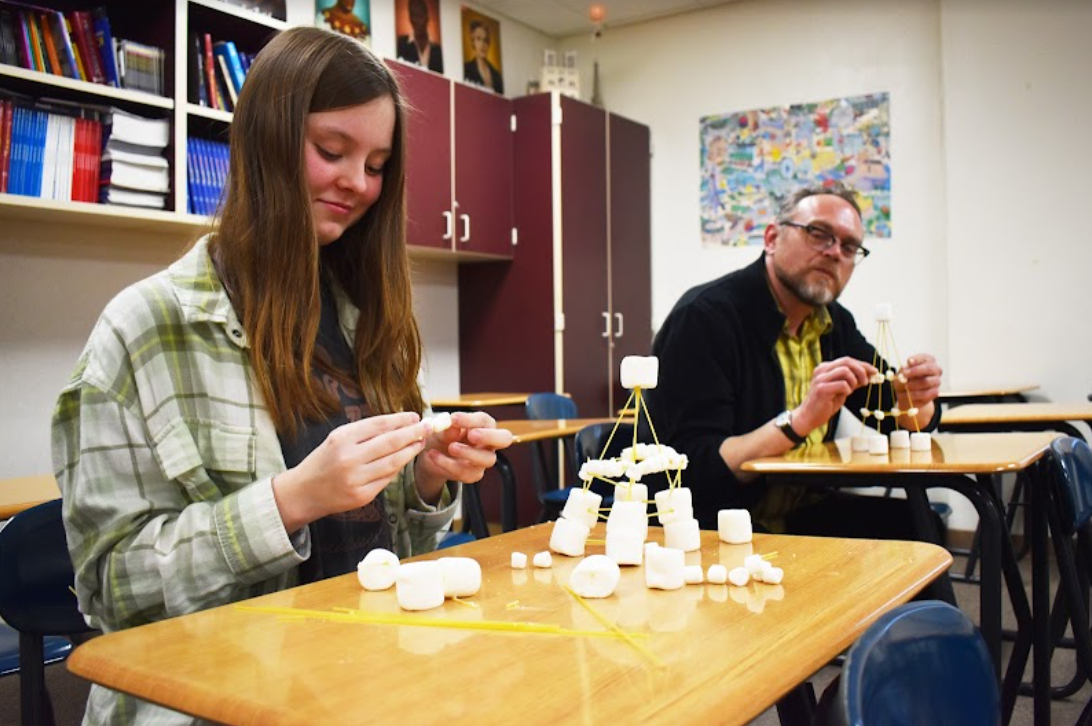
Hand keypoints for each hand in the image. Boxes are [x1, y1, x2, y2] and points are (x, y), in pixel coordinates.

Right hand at [273, 412, 428, 533]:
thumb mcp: (337, 439)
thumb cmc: (323, 461)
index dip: (400, 420)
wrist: (303, 492)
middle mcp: (349, 458)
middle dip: (413, 433)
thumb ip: (364, 432)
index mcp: (342, 438)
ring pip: (393, 462)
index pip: (379, 425)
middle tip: (428, 427)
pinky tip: (405, 460)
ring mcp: (356, 479)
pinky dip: (398, 468)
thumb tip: (399, 424)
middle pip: (390, 442)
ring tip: (421, 442)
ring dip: (411, 451)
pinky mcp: (362, 496)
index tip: (415, 416)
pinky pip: (387, 479)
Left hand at [416, 412, 514, 498]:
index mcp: (484, 425)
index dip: (471, 420)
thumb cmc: (442, 435)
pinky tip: (434, 456)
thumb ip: (447, 427)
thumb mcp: (441, 428)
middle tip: (472, 435)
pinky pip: (466, 472)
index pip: (485, 421)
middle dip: (489, 436)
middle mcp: (489, 442)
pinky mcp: (474, 474)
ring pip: (488, 459)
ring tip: (451, 447)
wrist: (431, 454)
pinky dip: (448, 464)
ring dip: (469, 453)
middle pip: (505, 439)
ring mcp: (483, 460)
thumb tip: (453, 424)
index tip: (454, 419)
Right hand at [794, 356, 877, 433]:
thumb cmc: (825, 404)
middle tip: (867, 381)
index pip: (847, 360)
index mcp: (825, 368)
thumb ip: (852, 381)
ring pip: (845, 370)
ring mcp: (820, 379)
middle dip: (861, 370)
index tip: (874, 371)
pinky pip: (842, 384)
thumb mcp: (841, 390)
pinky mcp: (821, 389)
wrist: (809, 417)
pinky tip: (844, 395)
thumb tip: (868, 375)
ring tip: (853, 390)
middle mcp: (821, 370)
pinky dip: (848, 390)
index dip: (863, 365)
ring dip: (854, 380)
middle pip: (846, 361)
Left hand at [895, 353, 942, 409]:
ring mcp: (936, 381)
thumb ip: (904, 370)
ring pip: (926, 382)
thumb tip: (904, 368)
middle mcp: (935, 369)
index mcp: (928, 361)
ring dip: (913, 384)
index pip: (925, 357)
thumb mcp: (902, 373)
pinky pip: (926, 393)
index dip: (917, 359)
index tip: (909, 361)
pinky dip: (915, 394)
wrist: (908, 394)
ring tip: (905, 386)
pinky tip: (909, 394)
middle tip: (904, 374)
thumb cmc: (906, 379)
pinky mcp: (935, 392)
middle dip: (915, 371)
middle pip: (928, 368)